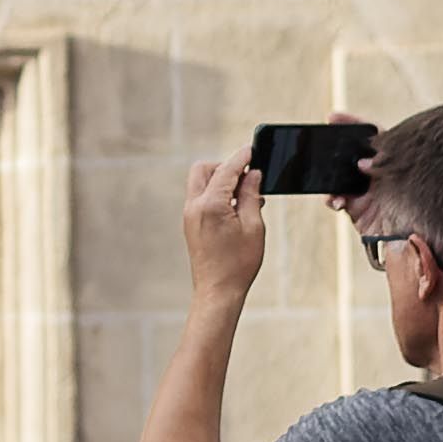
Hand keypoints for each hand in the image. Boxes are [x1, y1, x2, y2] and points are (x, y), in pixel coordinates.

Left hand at [184, 155, 269, 308]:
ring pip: (201, 183)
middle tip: (248, 176)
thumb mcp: (253, 226)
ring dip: (221, 182)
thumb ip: (250, 195)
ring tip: (247, 196)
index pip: (226, 170)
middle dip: (225, 167)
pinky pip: (201, 198)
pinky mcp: (191, 224)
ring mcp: (189, 215)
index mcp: (210, 205)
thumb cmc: (238, 263)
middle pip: (204, 170)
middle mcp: (194, 206)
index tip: (253, 149)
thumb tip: (252, 174)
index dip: (242, 158)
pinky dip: (217, 195)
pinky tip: (236, 207)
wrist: (217, 291)